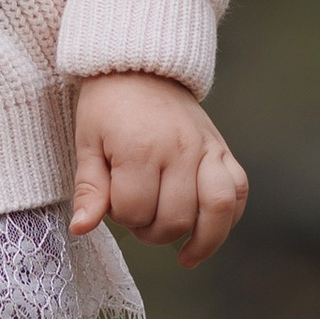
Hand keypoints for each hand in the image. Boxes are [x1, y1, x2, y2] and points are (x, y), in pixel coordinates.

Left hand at [69, 72, 247, 270]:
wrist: (140, 65)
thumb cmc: (107, 106)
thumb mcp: (87, 143)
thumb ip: (89, 189)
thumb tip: (81, 228)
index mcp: (140, 148)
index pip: (135, 211)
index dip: (121, 217)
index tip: (112, 203)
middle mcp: (180, 150)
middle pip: (175, 219)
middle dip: (152, 232)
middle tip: (139, 218)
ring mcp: (206, 149)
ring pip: (217, 210)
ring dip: (201, 240)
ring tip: (185, 253)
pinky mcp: (222, 148)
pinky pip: (238, 191)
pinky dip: (228, 218)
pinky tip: (209, 231)